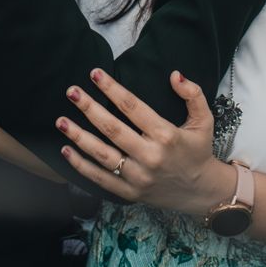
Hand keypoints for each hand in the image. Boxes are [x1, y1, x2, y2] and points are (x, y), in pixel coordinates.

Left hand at [55, 67, 235, 218]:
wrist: (201, 192)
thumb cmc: (199, 150)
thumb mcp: (204, 120)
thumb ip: (193, 94)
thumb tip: (175, 74)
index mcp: (166, 135)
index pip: (132, 107)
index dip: (112, 89)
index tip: (95, 74)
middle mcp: (150, 156)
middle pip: (112, 129)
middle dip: (89, 108)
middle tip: (71, 91)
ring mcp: (138, 177)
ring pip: (102, 154)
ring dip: (79, 136)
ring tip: (60, 120)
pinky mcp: (130, 192)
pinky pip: (100, 178)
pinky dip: (81, 166)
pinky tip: (66, 150)